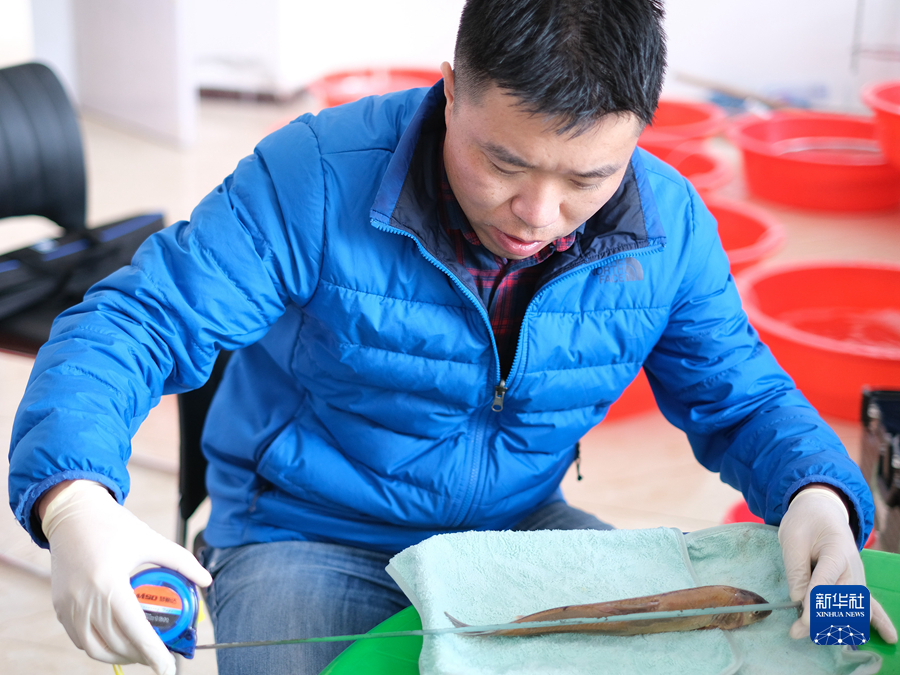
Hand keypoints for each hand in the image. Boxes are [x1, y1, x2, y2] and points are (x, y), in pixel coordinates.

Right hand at [40, 480, 212, 673]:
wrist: (73, 515)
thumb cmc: (115, 527)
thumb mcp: (152, 541)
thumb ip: (182, 562)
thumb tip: (207, 580)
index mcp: (110, 583)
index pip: (135, 630)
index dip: (153, 654)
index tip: (168, 668)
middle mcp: (86, 600)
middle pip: (116, 645)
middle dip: (141, 657)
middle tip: (160, 658)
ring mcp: (69, 606)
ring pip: (96, 649)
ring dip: (120, 657)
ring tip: (141, 653)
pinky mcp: (59, 608)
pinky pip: (80, 639)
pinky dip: (100, 647)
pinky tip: (117, 642)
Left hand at [778, 486, 896, 643]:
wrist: (822, 511)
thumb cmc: (805, 523)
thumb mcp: (792, 539)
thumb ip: (796, 570)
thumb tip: (799, 600)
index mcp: (836, 550)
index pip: (827, 581)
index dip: (815, 602)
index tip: (804, 621)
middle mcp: (852, 566)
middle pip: (843, 599)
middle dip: (821, 619)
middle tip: (797, 631)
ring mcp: (857, 575)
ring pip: (855, 606)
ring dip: (839, 624)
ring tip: (823, 637)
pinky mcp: (856, 582)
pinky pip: (869, 604)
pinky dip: (878, 620)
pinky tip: (889, 636)